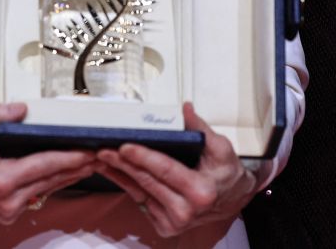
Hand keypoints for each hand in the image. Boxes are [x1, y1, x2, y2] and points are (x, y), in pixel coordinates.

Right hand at [0, 102, 96, 223]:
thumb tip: (22, 109)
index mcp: (0, 179)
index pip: (46, 166)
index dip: (71, 158)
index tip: (90, 151)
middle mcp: (7, 200)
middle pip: (53, 180)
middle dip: (78, 167)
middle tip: (102, 153)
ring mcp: (8, 210)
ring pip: (48, 190)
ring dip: (70, 176)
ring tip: (91, 162)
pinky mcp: (7, 213)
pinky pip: (37, 195)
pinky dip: (52, 183)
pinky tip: (67, 173)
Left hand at [96, 102, 257, 236]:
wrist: (232, 199)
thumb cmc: (225, 173)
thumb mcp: (221, 147)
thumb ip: (200, 127)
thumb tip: (186, 109)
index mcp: (200, 191)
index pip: (165, 170)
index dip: (143, 157)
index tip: (124, 146)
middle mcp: (186, 210)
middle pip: (147, 181)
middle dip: (123, 164)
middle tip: (103, 148)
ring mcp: (175, 221)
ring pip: (139, 192)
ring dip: (119, 174)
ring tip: (103, 157)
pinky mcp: (165, 226)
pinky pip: (140, 201)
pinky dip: (127, 185)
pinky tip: (115, 171)